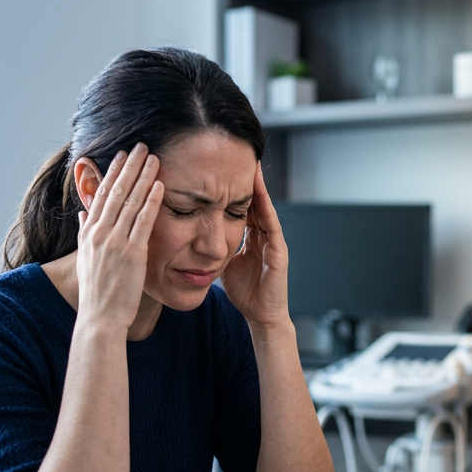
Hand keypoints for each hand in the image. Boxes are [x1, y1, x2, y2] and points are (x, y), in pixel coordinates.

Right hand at [75, 144, 162, 331]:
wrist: (100, 317)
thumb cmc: (97, 292)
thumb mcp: (85, 258)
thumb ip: (84, 233)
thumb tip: (83, 213)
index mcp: (89, 233)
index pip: (101, 195)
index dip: (112, 173)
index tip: (121, 155)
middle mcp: (100, 233)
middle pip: (116, 191)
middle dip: (129, 166)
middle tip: (141, 146)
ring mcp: (115, 242)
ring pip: (130, 202)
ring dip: (143, 177)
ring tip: (154, 158)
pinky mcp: (132, 253)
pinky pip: (143, 222)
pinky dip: (151, 202)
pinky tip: (159, 185)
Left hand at [221, 164, 289, 328]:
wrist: (261, 316)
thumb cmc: (244, 293)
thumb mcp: (223, 264)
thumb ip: (214, 248)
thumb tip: (193, 237)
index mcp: (251, 237)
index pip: (240, 206)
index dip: (232, 187)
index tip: (221, 168)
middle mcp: (264, 235)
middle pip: (254, 200)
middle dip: (246, 179)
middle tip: (238, 155)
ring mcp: (273, 241)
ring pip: (264, 207)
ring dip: (258, 186)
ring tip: (251, 164)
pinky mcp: (278, 251)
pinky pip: (271, 223)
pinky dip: (265, 206)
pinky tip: (259, 191)